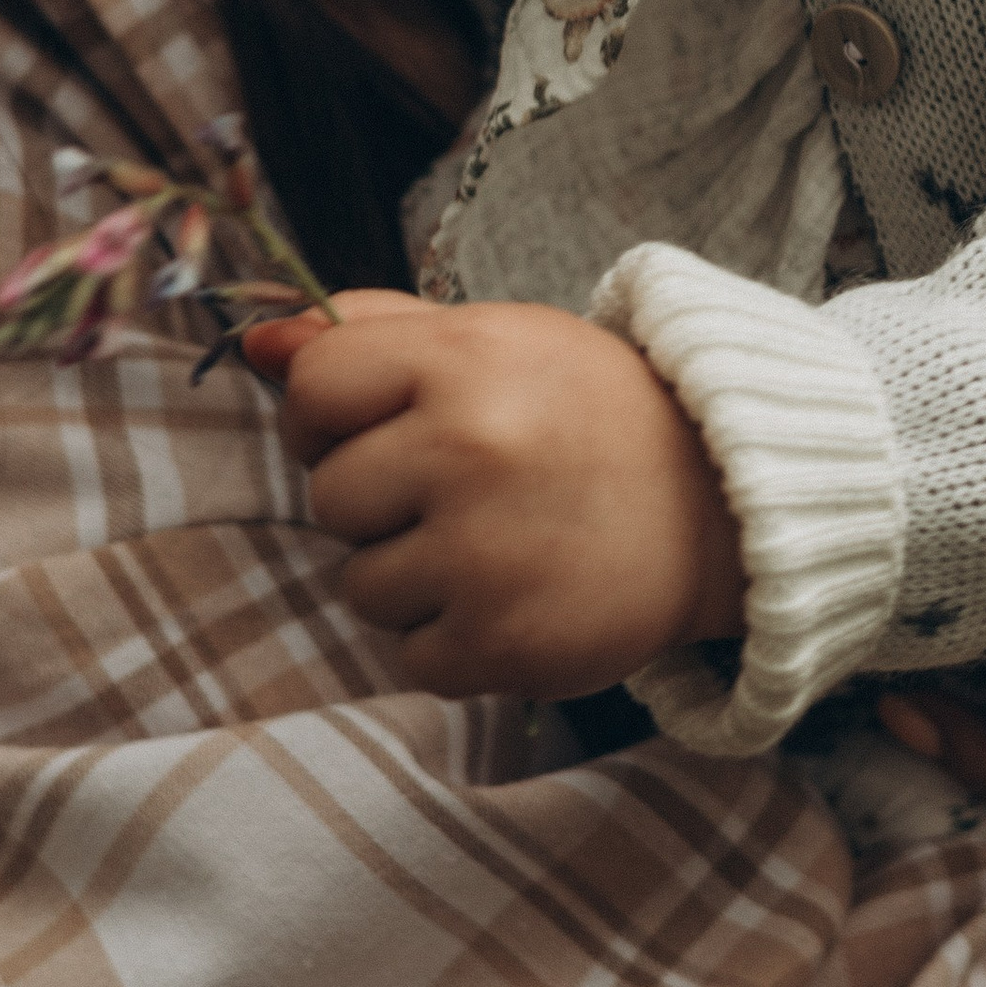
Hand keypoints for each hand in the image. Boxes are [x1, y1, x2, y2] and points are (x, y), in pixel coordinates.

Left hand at [246, 289, 746, 698]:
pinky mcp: (501, 644)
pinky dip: (454, 637)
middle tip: (472, 486)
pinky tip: (519, 594)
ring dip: (415, 574)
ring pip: (361, 584)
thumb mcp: (498, 340)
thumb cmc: (594, 415)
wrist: (730, 505)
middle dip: (383, 500)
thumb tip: (255, 342)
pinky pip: (410, 653)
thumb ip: (375, 332)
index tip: (393, 423)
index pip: (312, 389)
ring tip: (501, 543)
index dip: (336, 413)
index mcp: (461, 361)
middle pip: (329, 496)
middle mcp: (467, 450)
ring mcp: (483, 554)